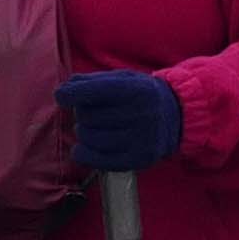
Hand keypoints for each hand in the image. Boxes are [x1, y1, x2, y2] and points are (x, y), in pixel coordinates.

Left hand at [56, 68, 186, 173]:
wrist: (177, 116)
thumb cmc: (141, 95)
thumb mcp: (123, 79)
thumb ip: (92, 81)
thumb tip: (64, 90)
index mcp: (136, 89)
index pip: (96, 91)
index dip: (72, 94)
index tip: (61, 95)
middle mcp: (141, 114)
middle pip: (89, 116)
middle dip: (82, 113)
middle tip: (91, 112)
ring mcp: (141, 139)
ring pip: (90, 138)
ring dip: (83, 133)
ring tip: (94, 128)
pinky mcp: (138, 160)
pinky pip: (97, 160)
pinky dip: (83, 153)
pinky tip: (84, 147)